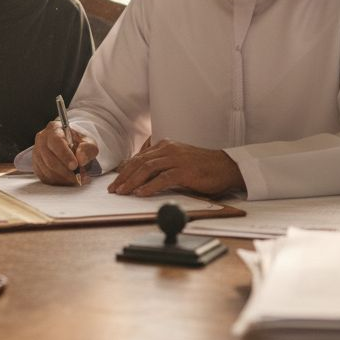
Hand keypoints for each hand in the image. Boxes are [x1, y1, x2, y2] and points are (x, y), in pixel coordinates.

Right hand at [31, 121, 97, 185]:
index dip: (65, 155)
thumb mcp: (88, 142)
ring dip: (64, 178)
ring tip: (78, 179)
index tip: (75, 165)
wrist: (71, 146)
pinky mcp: (36, 166)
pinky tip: (69, 180)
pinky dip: (58, 182)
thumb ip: (88, 148)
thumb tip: (81, 159)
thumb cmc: (78, 143)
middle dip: (66, 171)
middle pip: (50, 159)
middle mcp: (42, 140)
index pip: (56, 141)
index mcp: (54, 129)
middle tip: (80, 176)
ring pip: (47, 171)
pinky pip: (45, 178)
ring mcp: (37, 153)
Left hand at [108, 139, 244, 197]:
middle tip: (113, 189)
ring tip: (122, 192)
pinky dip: (150, 186)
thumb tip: (141, 178)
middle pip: (139, 162)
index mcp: (165, 146)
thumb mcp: (178, 161)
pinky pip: (163, 178)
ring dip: (132, 181)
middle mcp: (168, 149)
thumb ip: (162, 165)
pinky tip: (140, 193)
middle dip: (123, 176)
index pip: (139, 157)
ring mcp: (176, 159)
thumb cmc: (202, 167)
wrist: (226, 167)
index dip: (125, 170)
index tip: (115, 182)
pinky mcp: (185, 170)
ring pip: (147, 168)